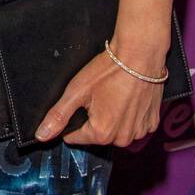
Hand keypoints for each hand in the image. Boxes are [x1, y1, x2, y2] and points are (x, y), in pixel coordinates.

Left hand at [35, 46, 164, 146]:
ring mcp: (140, 132)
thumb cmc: (108, 71)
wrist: (140, 55)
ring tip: (114, 95)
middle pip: (97, 135)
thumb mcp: (76, 91)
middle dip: (94, 119)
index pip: (76, 138)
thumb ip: (58, 116)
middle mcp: (122, 139)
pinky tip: (127, 98)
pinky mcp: (152, 123)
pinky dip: (130, 115)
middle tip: (98, 95)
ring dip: (113, 118)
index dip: (73, 120)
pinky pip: (134, 125)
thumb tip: (42, 136)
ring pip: (116, 131)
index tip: (81, 102)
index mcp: (101, 133)